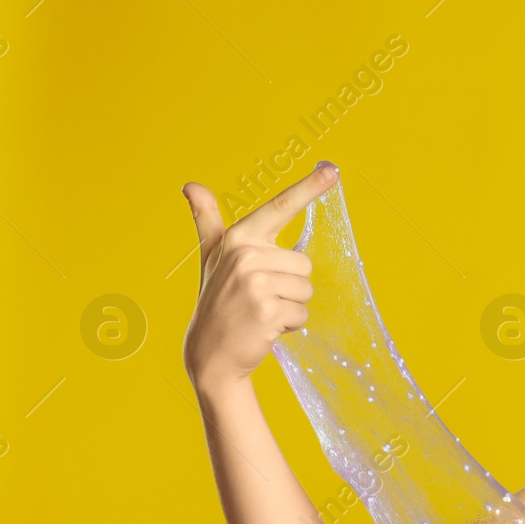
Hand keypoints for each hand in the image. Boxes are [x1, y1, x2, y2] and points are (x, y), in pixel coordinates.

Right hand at [180, 162, 335, 389]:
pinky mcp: (267, 310)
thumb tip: (191, 185)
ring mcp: (255, 283)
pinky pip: (302, 314)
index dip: (309, 187)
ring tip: (262, 312)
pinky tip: (265, 328)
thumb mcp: (211, 256)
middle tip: (261, 297)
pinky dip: (290, 325)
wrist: (210, 353)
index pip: (281, 207)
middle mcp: (246, 255)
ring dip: (291, 306)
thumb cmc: (217, 300)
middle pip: (304, 264)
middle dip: (290, 286)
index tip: (333, 170)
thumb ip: (207, 220)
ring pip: (306, 290)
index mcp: (239, 237)